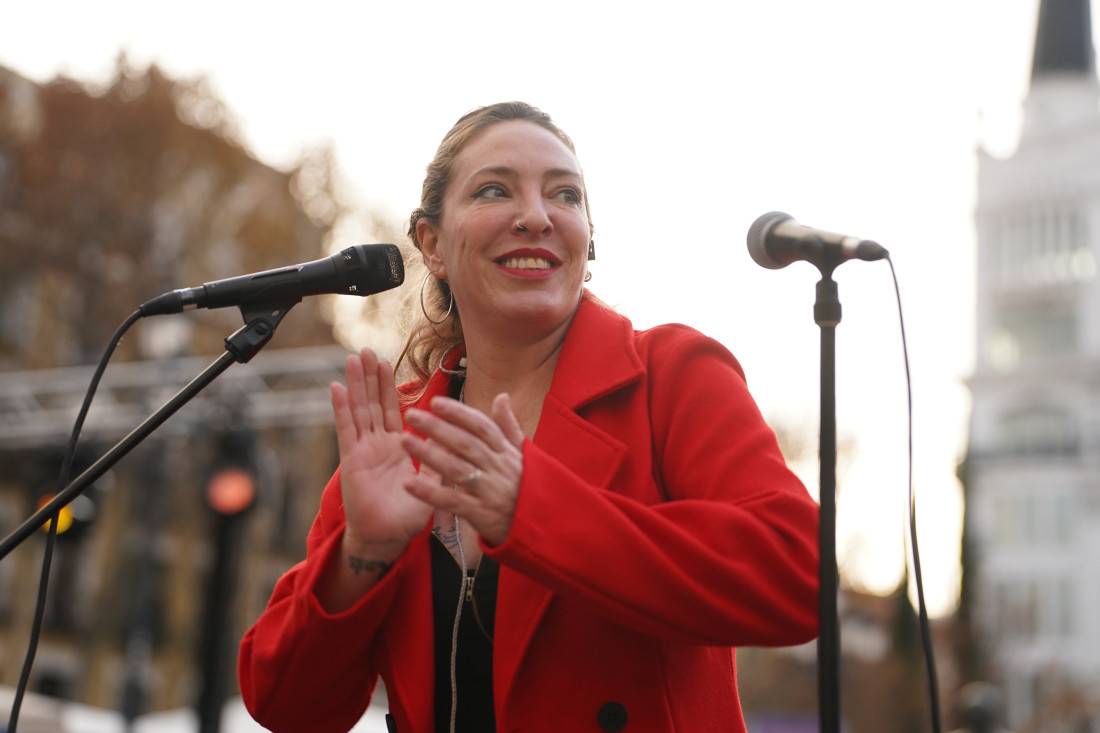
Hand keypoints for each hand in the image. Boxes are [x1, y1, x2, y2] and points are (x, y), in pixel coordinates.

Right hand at [331, 348, 431, 556]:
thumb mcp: (433, 482)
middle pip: (373, 403)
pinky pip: (346, 429)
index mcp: (397, 447)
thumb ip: (440, 459)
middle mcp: (378, 444)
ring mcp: (363, 450)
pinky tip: (337, 388)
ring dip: (356, 384)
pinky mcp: (351, 459)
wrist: (388, 538)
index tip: (387, 363)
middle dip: (371, 377)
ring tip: (353, 358)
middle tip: (367, 350)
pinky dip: (341, 408)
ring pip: (360, 409)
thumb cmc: (408, 515)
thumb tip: (456, 439)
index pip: (393, 410)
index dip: (390, 387)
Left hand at [401, 392, 525, 545]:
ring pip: (456, 469)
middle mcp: (498, 468)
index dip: (459, 413)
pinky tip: (409, 484)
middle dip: (437, 427)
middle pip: (465, 444)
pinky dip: (430, 493)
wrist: (542, 527)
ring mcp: (490, 492)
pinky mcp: (482, 515)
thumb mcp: (522, 456)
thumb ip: (508, 426)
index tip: (436, 401)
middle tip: (412, 415)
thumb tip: (501, 396)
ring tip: (404, 441)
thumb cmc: (528, 488)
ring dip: (429, 454)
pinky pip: (452, 502)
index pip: (481, 427)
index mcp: (506, 452)